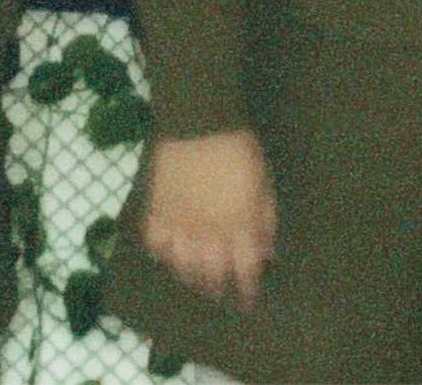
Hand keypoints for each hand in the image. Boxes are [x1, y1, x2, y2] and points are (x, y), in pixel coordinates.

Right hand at [139, 128, 276, 308]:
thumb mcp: (265, 184)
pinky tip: (165, 255)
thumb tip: (267, 251)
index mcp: (240, 228)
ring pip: (182, 266)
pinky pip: (154, 243)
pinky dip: (160, 254)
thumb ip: (265, 221)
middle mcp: (209, 235)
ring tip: (194, 282)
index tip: (249, 299)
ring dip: (190, 278)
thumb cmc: (240, 149)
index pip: (245, 271)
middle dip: (218, 288)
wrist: (199, 122)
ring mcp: (180, 225)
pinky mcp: (157, 211)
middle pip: (212, 274)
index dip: (248, 289)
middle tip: (219, 293)